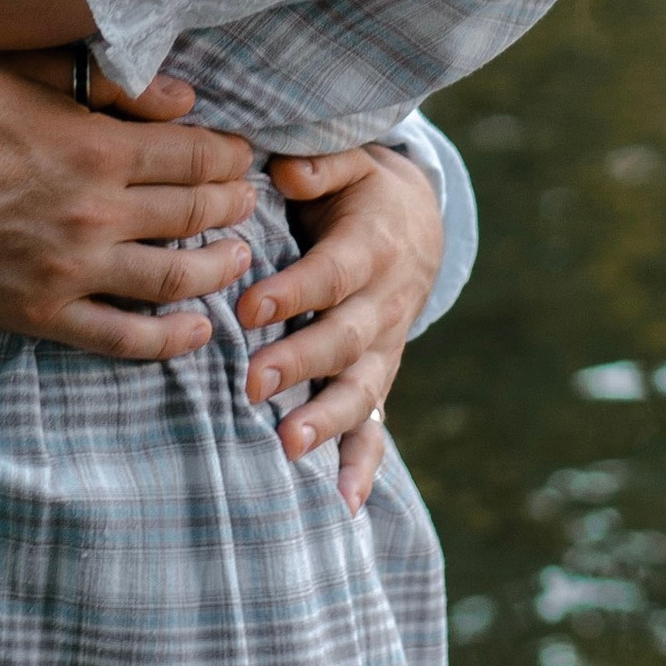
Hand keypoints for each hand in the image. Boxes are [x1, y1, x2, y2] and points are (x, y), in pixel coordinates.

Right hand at [0, 55, 261, 359]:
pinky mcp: (41, 314)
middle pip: (193, 215)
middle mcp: (95, 214)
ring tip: (239, 257)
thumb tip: (179, 97)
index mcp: (94, 149)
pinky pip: (121, 337)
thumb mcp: (20, 75)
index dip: (229, 156)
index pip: (193, 156)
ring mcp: (70, 271)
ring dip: (218, 268)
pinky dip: (168, 339)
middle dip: (233, 206)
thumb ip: (102, 82)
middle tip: (249, 200)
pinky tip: (197, 331)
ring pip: (173, 279)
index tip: (242, 155)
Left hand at [239, 142, 446, 512]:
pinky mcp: (379, 378)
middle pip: (345, 338)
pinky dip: (363, 467)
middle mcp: (384, 303)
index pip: (332, 274)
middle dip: (301, 363)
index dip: (294, 293)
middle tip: (252, 384)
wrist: (417, 227)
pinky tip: (343, 504)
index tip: (248, 310)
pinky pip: (377, 428)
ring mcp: (385, 348)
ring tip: (289, 447)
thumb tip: (287, 171)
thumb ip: (321, 164)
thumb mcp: (351, 161)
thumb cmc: (361, 190)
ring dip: (328, 421)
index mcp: (372, 246)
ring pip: (362, 389)